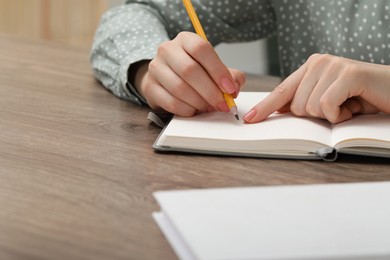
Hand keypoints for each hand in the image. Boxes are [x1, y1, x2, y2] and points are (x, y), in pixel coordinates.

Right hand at [133, 32, 244, 115]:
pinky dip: (187, 110)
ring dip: (199, 102)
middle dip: (210, 91)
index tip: (229, 88)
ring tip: (209, 107)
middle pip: (190, 70)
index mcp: (186, 40)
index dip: (218, 70)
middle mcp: (167, 50)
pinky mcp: (150, 87)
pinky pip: (170, 102)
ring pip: (179, 88)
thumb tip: (235, 87)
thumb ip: (229, 75)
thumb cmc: (193, 72)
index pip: (201, 49)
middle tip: (222, 104)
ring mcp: (156, 68)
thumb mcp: (212, 68)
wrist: (165, 78)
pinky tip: (194, 110)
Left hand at [243, 53, 389, 123]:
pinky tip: (352, 106)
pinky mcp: (347, 74)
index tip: (250, 119)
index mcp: (310, 67)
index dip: (265, 106)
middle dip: (316, 115)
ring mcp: (332, 65)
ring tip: (347, 105)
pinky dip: (340, 114)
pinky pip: (326, 105)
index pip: (281, 90)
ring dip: (331, 116)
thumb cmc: (360, 97)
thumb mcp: (327, 100)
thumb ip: (304, 101)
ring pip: (310, 107)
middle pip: (296, 106)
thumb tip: (279, 110)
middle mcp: (318, 63)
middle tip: (338, 107)